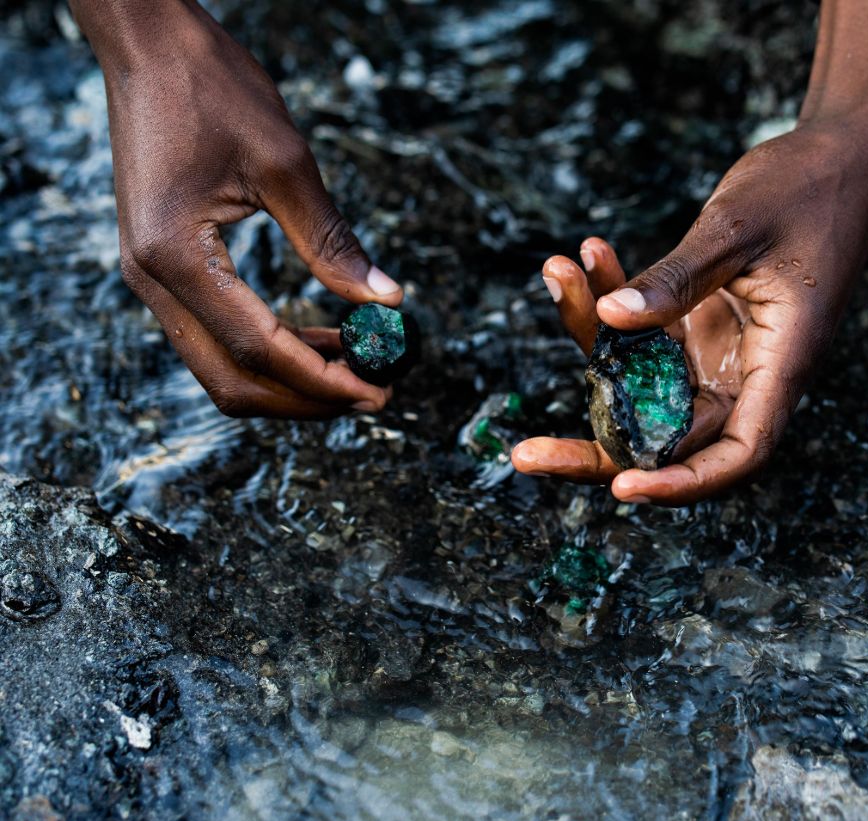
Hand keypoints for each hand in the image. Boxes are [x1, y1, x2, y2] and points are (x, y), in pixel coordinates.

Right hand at [74, 0, 402, 417]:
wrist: (150, 46)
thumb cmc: (213, 90)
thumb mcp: (285, 165)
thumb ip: (332, 243)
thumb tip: (388, 302)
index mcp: (174, 257)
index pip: (257, 349)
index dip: (322, 381)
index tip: (377, 392)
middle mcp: (150, 280)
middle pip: (232, 379)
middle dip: (306, 398)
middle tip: (373, 392)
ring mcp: (150, 278)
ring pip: (222, 366)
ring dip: (290, 380)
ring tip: (357, 368)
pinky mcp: (162, 268)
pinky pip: (217, 334)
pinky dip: (270, 349)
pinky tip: (321, 339)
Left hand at [511, 123, 867, 504]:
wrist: (843, 155)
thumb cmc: (810, 187)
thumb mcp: (738, 227)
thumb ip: (677, 278)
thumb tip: (611, 318)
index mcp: (780, 363)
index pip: (739, 452)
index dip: (682, 482)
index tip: (623, 488)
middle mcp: (747, 372)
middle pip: (672, 438)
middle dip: (597, 447)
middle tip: (526, 453)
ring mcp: (719, 351)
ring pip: (643, 382)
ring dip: (593, 339)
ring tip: (559, 273)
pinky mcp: (699, 325)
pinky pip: (644, 334)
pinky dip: (613, 300)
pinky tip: (589, 255)